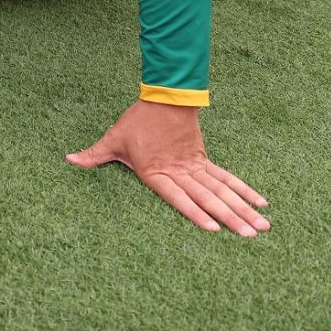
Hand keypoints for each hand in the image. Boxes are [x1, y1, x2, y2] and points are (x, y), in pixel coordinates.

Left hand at [66, 100, 270, 236]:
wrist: (164, 96)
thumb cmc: (137, 120)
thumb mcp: (113, 139)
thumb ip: (94, 155)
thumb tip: (68, 160)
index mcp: (157, 172)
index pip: (179, 197)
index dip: (196, 213)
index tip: (214, 229)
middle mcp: (180, 172)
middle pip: (209, 197)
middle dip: (230, 217)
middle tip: (250, 235)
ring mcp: (195, 166)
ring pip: (223, 189)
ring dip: (243, 207)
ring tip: (262, 226)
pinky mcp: (203, 160)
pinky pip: (227, 177)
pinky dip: (244, 189)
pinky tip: (261, 202)